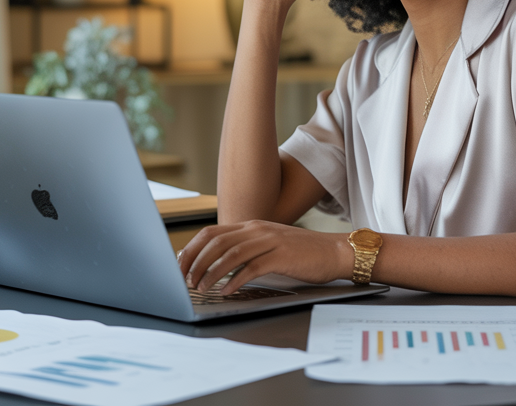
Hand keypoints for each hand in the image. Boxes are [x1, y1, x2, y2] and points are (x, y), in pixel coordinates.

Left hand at [178, 220, 353, 294]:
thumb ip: (247, 249)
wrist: (335, 251)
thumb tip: (217, 265)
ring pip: (231, 254)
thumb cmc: (302, 253)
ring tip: (201, 287)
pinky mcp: (282, 256)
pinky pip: (252, 268)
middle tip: (185, 279)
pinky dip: (235, 280)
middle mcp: (258, 230)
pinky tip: (227, 291)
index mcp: (252, 226)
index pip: (212, 232)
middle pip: (216, 241)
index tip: (180, 265)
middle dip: (195, 261)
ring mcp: (270, 241)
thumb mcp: (270, 244)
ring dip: (211, 272)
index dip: (192, 248)